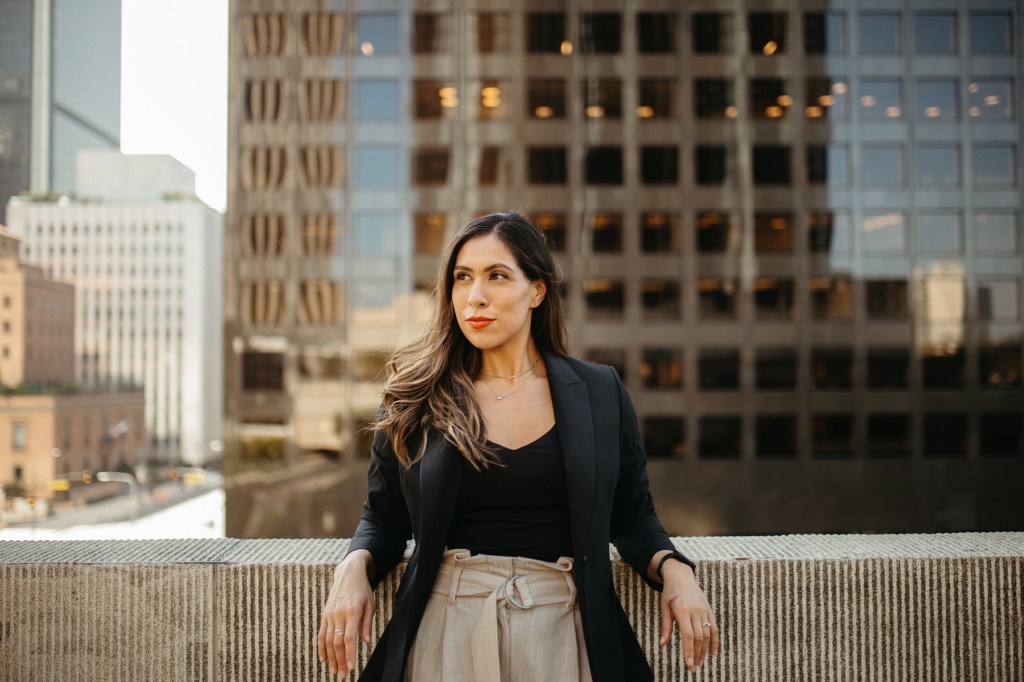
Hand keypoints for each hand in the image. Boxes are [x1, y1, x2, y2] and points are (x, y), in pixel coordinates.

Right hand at [317, 550, 374, 677]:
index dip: (349, 653)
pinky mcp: (325, 615)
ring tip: (334, 670)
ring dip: (331, 658)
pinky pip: (321, 634)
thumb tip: (366, 642)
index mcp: (352, 611)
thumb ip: (367, 624)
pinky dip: (321, 647)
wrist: (348, 573)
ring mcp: (330, 615)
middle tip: (343, 674)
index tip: (351, 666)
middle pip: (337, 642)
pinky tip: (323, 658)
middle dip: (340, 660)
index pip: (349, 637)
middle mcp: (339, 614)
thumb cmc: (362, 589)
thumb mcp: (370, 604)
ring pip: (328, 640)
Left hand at [657, 558, 718, 673]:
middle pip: (699, 637)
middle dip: (697, 654)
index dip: (689, 651)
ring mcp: (704, 610)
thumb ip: (666, 626)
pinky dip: (715, 641)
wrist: (681, 576)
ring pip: (707, 634)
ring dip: (704, 650)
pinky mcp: (709, 610)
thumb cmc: (670, 593)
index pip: (688, 635)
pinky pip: (714, 628)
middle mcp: (695, 610)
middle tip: (693, 668)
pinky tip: (712, 652)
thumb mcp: (664, 607)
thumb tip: (662, 644)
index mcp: (682, 610)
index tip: (689, 664)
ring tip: (700, 662)